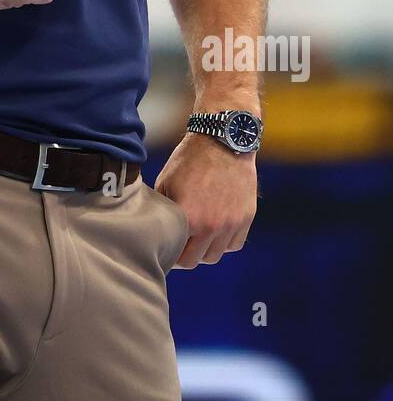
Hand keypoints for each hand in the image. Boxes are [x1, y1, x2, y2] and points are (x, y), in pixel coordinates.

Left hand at [154, 131, 257, 269]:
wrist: (222, 140)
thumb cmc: (190, 159)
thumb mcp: (165, 182)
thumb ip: (163, 211)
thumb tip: (154, 228)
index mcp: (189, 219)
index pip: (176, 256)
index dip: (169, 254)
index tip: (166, 249)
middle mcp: (212, 226)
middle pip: (195, 260)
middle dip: (185, 255)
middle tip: (179, 245)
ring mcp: (232, 223)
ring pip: (216, 255)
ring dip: (204, 250)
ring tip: (196, 236)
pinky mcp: (246, 217)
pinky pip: (234, 244)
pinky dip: (224, 242)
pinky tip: (215, 230)